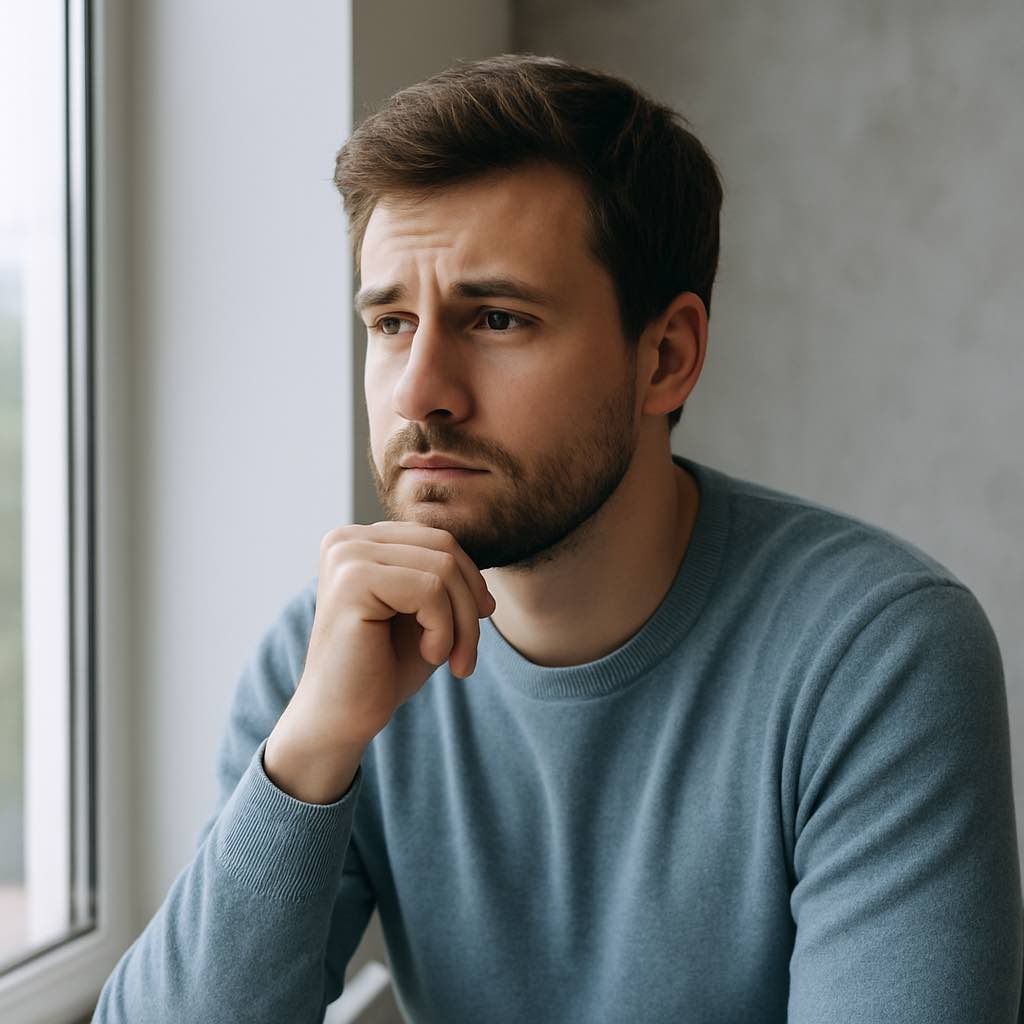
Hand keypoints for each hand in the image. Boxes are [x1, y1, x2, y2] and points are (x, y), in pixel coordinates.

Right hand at [264, 522, 494, 801]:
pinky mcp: (352, 581)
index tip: (476, 624)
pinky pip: (430, 590)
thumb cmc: (384, 667)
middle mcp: (347, 540)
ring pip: (443, 568)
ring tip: (452, 659)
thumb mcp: (426, 613)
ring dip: (462, 623)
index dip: (468, 582)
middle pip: (443, 548)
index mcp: (360, 540)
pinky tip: (431, 656)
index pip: (438, 539)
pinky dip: (444, 630)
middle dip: (470, 602)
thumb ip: (446, 577)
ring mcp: (346, 556)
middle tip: (467, 653)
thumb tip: (484, 560)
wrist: (342, 718)